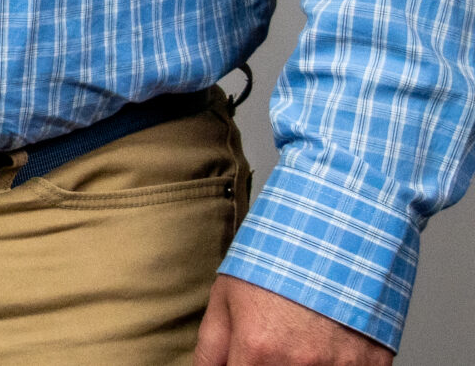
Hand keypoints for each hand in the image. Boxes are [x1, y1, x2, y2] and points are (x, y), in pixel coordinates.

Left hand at [195, 276, 393, 365]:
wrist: (339, 231)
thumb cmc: (278, 259)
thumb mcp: (225, 296)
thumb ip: (210, 348)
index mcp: (257, 350)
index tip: (243, 359)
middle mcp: (300, 365)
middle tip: (270, 346)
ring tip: (298, 338)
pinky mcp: (374, 365)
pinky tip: (327, 344)